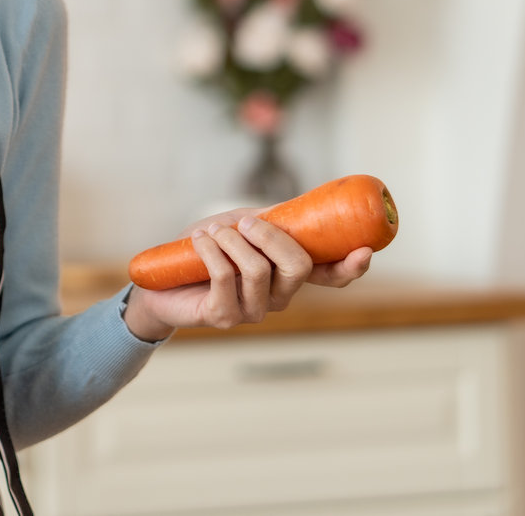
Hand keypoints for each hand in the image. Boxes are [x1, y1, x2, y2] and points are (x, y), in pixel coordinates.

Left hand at [122, 208, 373, 341]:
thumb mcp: (239, 226)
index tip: (364, 249)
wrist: (160, 279)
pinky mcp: (224, 316)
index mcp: (287, 275)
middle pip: (298, 269)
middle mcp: (278, 297)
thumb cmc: (204, 250)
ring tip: (211, 232)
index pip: (330, 278)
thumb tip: (297, 207)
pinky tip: (200, 240)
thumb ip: (268, 220)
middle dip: (271, 237)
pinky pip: (225, 276)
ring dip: (231, 241)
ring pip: (258, 270)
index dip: (350, 267)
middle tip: (244, 224)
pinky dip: (211, 249)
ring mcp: (253, 311)